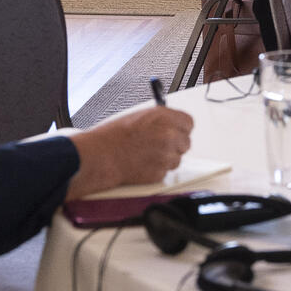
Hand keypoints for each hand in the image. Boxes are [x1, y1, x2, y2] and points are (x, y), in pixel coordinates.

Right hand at [65, 106, 192, 199]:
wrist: (102, 156)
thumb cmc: (114, 135)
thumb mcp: (140, 117)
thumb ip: (160, 120)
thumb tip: (171, 124)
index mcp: (164, 117)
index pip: (188, 123)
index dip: (181, 128)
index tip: (176, 131)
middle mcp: (169, 135)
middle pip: (186, 142)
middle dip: (175, 144)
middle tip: (160, 145)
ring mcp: (166, 155)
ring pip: (176, 159)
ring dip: (166, 158)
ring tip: (146, 154)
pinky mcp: (160, 173)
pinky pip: (165, 171)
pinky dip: (157, 169)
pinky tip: (142, 163)